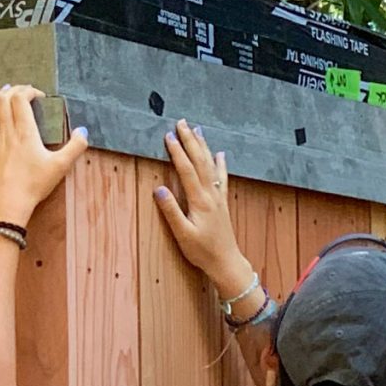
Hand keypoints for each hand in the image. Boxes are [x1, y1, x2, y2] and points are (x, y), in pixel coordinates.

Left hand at [0, 84, 88, 228]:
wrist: (8, 205)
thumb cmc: (33, 186)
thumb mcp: (60, 167)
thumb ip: (75, 147)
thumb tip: (83, 131)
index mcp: (25, 132)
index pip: (21, 100)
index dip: (29, 91)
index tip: (38, 95)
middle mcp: (7, 131)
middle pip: (4, 101)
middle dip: (13, 91)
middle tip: (22, 91)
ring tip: (3, 93)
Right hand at [153, 122, 256, 301]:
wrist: (226, 262)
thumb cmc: (203, 251)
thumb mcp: (183, 235)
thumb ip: (171, 212)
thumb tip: (159, 190)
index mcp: (199, 201)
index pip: (186, 170)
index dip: (177, 152)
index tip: (168, 135)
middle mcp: (210, 195)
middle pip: (200, 161)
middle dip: (190, 141)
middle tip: (181, 122)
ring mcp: (218, 197)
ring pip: (211, 166)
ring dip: (203, 147)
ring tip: (197, 130)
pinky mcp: (222, 203)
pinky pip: (222, 178)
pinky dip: (220, 164)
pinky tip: (220, 154)